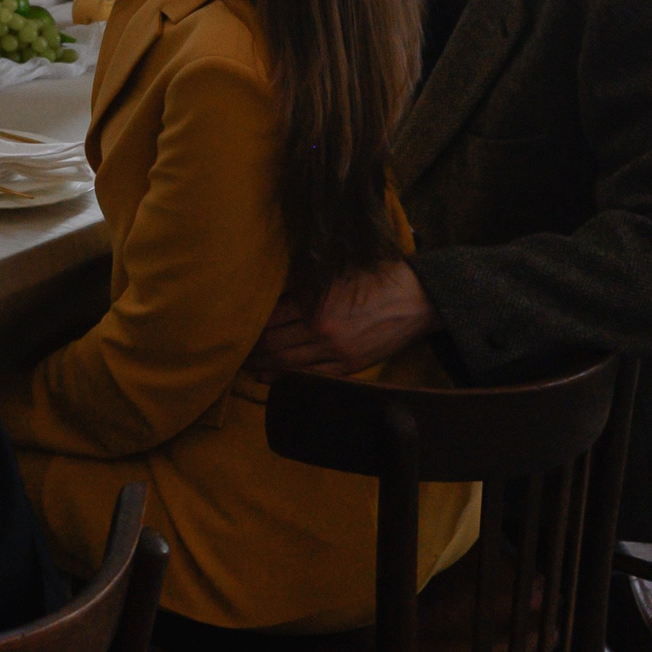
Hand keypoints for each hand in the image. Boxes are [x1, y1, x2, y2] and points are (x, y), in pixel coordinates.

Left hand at [247, 261, 438, 376]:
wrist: (417, 299)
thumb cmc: (376, 278)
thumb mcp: (334, 273)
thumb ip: (303, 287)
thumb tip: (270, 297)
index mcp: (315, 303)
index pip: (269, 318)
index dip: (249, 325)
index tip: (236, 326)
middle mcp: (322, 331)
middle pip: (273, 343)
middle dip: (251, 348)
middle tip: (234, 350)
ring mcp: (336, 352)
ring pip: (288, 363)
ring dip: (264, 365)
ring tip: (246, 364)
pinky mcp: (350, 366)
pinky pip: (310, 376)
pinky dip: (287, 378)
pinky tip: (272, 377)